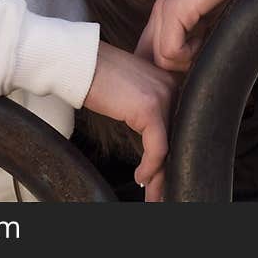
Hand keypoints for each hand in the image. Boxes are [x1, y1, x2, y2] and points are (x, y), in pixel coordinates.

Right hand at [82, 40, 182, 201]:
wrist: (80, 62)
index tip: (160, 174)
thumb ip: (144, 106)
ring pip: (169, 146)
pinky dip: (150, 168)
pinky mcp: (150, 108)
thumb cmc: (97, 75)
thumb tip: (148, 134)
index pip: (176, 124)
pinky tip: (140, 177)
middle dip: (168, 168)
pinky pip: (157, 149)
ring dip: (160, 175)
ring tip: (154, 195)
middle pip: (176, 136)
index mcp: (169, 82)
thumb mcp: (129, 90)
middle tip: (160, 191)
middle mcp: (171, 87)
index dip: (170, 152)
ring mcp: (163, 96)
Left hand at [135, 0, 238, 72]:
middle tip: (201, 62)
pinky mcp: (174, 10)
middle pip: (152, 60)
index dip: (168, 69)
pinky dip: (190, 55)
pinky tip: (206, 38)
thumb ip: (199, 35)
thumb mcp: (211, 16)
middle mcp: (160, 12)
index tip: (192, 69)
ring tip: (207, 44)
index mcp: (166, 13)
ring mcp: (164, 11)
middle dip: (176, 71)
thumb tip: (199, 66)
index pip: (150, 53)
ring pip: (161, 61)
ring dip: (188, 62)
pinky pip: (170, 52)